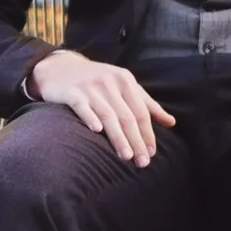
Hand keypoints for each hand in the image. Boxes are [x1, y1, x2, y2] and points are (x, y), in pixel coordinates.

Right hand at [30, 49, 176, 163]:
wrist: (59, 68)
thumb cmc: (97, 81)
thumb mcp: (124, 86)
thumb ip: (146, 104)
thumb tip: (171, 122)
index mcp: (125, 80)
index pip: (141, 111)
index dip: (147, 133)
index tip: (152, 153)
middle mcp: (110, 83)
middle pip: (127, 116)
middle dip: (136, 141)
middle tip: (143, 162)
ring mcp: (90, 87)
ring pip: (108, 115)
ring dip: (118, 137)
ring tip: (126, 156)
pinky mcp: (72, 92)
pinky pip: (83, 107)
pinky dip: (91, 118)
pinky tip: (97, 131)